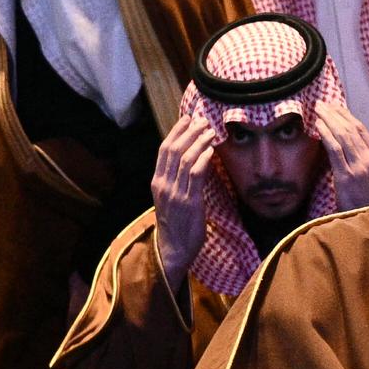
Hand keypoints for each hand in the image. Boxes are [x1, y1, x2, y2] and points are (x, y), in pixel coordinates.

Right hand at [151, 116, 218, 289]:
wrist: (173, 249)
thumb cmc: (176, 223)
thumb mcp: (171, 197)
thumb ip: (177, 179)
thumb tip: (192, 157)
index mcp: (157, 182)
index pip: (163, 150)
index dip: (176, 132)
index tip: (187, 118)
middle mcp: (163, 185)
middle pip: (173, 150)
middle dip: (188, 132)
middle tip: (202, 120)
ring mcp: (175, 193)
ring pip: (184, 159)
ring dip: (198, 142)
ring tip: (210, 131)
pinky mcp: (189, 202)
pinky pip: (195, 175)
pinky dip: (203, 159)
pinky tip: (211, 150)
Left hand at [313, 101, 368, 210]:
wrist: (368, 221)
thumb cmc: (367, 201)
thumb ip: (363, 159)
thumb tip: (345, 141)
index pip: (362, 129)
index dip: (347, 115)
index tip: (335, 107)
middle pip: (352, 129)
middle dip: (335, 113)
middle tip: (322, 103)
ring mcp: (359, 167)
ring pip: (343, 135)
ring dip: (329, 119)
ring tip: (318, 109)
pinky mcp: (346, 176)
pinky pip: (335, 149)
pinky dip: (326, 134)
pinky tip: (318, 125)